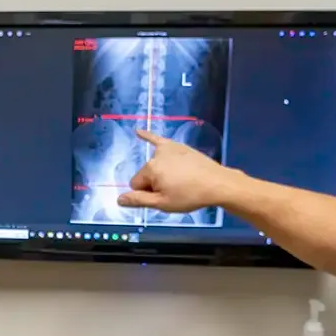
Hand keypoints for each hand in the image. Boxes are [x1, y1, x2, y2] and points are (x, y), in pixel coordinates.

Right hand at [116, 128, 243, 213]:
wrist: (217, 183)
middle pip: (146, 174)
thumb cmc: (190, 196)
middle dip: (155, 183)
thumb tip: (118, 199)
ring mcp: (167, 148)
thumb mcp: (163, 203)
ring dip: (161, 172)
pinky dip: (147, 136)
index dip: (148, 194)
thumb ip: (138, 201)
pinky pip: (158, 140)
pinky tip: (138, 131)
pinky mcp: (177, 146)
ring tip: (180, 180)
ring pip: (154, 165)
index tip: (164, 196)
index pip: (136, 185)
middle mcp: (156, 155)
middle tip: (176, 190)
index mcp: (150, 169)